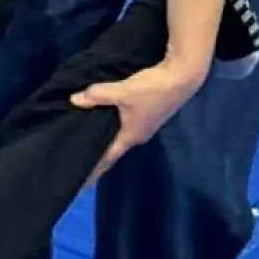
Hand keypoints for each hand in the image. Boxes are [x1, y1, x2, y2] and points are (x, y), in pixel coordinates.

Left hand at [70, 57, 206, 184]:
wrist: (183, 76)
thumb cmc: (154, 89)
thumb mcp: (123, 91)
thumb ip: (98, 95)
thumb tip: (74, 100)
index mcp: (131, 136)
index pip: (108, 158)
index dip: (93, 169)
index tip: (81, 182)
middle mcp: (138, 135)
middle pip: (113, 148)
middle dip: (97, 153)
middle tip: (76, 157)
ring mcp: (145, 125)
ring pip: (119, 134)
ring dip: (106, 137)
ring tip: (87, 138)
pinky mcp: (149, 113)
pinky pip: (125, 123)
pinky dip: (113, 124)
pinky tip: (105, 117)